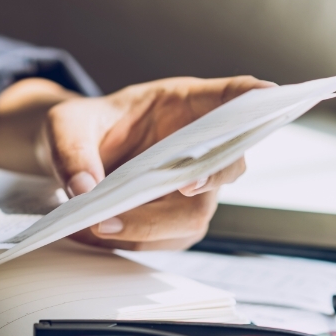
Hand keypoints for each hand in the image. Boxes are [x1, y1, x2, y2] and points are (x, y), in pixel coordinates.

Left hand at [0, 76, 274, 249]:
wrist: (69, 159)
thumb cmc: (79, 128)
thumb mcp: (64, 125)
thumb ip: (72, 150)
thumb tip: (85, 188)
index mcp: (184, 104)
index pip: (233, 96)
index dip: (255, 98)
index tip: (270, 96)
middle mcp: (198, 146)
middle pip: (227, 164)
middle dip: (209, 177)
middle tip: (182, 186)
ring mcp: (191, 186)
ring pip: (195, 213)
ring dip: (152, 224)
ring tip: (101, 224)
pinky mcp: (173, 219)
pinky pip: (168, 238)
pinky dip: (133, 240)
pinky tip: (97, 231)